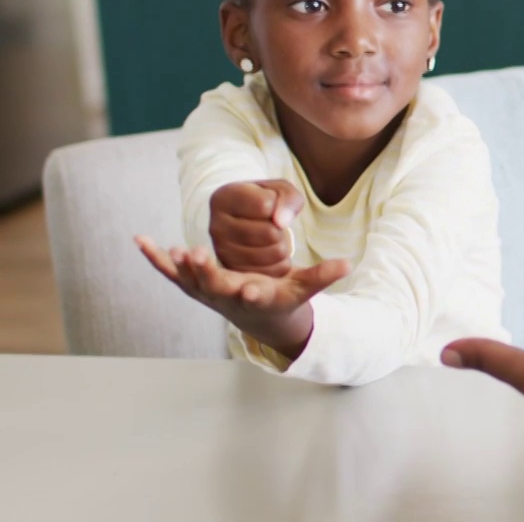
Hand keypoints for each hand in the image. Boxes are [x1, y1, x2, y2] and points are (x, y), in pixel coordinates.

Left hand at [134, 235, 347, 357]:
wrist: (258, 318)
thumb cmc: (283, 298)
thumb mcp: (304, 289)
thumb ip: (324, 276)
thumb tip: (348, 264)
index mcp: (257, 298)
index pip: (255, 297)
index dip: (253, 295)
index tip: (252, 291)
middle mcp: (228, 298)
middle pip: (213, 287)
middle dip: (204, 272)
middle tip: (195, 254)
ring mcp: (207, 293)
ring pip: (189, 281)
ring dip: (177, 266)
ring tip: (167, 249)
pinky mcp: (194, 285)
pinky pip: (171, 272)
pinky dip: (155, 259)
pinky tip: (140, 240)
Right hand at [208, 180, 304, 275]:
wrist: (252, 223)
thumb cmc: (266, 202)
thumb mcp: (280, 190)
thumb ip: (287, 198)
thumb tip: (281, 222)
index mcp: (223, 199)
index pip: (265, 205)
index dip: (277, 204)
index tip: (268, 203)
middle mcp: (217, 227)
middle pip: (269, 232)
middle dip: (280, 228)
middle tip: (272, 224)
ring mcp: (223, 253)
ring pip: (274, 253)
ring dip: (283, 245)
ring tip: (271, 237)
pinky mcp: (236, 273)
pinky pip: (274, 271)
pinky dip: (281, 262)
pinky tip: (270, 252)